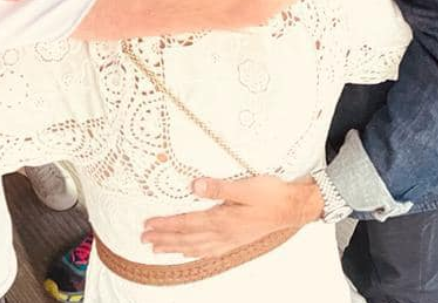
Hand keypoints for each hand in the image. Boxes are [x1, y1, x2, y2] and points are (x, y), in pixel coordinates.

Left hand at [141, 176, 322, 258]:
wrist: (293, 208)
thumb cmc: (271, 195)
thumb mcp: (245, 186)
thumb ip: (219, 187)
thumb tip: (194, 185)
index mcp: (222, 220)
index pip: (186, 223)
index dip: (165, 225)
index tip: (148, 225)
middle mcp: (223, 234)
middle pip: (186, 238)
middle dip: (164, 238)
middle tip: (144, 239)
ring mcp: (230, 240)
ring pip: (195, 247)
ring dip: (175, 247)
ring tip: (157, 248)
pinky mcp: (236, 240)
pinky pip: (210, 250)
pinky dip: (195, 252)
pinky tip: (189, 252)